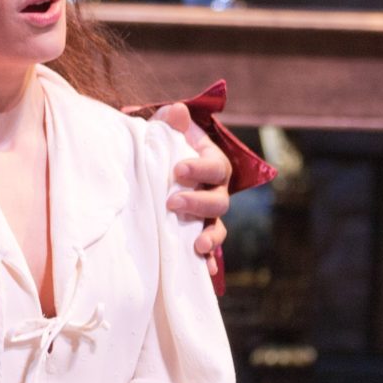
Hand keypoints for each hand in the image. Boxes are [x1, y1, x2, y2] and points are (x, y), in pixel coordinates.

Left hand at [152, 103, 230, 258]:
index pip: (215, 166)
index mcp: (213, 164)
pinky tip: (205, 271)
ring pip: (218, 228)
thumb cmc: (166, 148)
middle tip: (172, 203)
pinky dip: (208, 261)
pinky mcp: (200, 234)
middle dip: (198, 203)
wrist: (163, 169)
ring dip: (210, 237)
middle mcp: (217, 191)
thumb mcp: (166, 132)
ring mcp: (210, 216)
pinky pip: (210, 251)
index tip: (177, 170)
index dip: (199, 168)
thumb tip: (177, 111)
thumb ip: (170, 122)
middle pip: (219, 201)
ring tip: (197, 245)